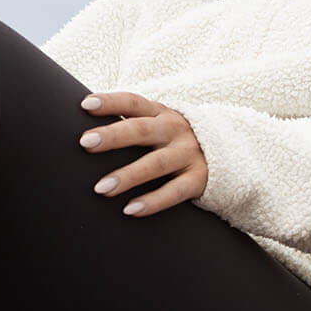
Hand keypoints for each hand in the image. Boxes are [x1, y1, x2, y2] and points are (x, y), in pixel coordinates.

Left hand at [78, 92, 208, 216]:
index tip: (85, 104)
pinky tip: (130, 209)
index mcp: (161, 113)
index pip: (133, 102)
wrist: (227, 153)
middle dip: (112, 136)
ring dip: (127, 175)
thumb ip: (130, 123)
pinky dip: (153, 201)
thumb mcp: (158, 124)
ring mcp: (188, 154)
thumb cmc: (173, 139)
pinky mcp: (199, 179)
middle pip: (141, 130)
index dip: (110, 102)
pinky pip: (175, 191)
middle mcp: (175, 129)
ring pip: (156, 163)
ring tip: (100, 188)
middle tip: (84, 143)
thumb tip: (83, 128)